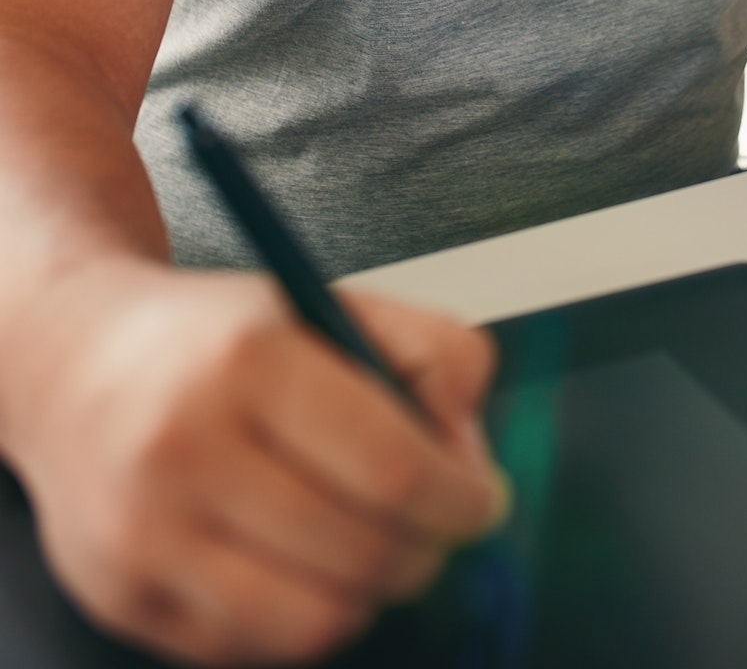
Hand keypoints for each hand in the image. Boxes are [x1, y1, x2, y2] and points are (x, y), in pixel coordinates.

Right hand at [2, 260, 506, 664]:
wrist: (73, 364)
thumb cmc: (216, 340)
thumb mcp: (329, 304)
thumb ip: (429, 350)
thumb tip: (465, 440)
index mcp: (248, 359)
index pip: (389, 465)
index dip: (459, 498)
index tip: (481, 501)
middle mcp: (185, 446)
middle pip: (360, 551)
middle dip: (425, 549)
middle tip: (433, 526)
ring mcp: (145, 533)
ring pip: (313, 621)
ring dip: (367, 593)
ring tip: (366, 545)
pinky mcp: (122, 598)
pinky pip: (252, 650)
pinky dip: (298, 618)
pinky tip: (296, 562)